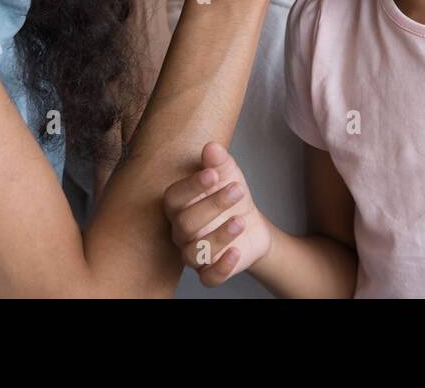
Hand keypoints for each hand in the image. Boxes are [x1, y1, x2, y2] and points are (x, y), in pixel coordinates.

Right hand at [163, 141, 271, 286]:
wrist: (250, 224)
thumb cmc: (230, 196)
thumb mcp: (229, 175)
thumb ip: (219, 162)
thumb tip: (211, 147)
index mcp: (180, 205)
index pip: (174, 198)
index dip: (191, 187)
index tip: (213, 174)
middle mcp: (181, 231)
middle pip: (185, 224)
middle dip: (212, 206)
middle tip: (237, 190)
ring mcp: (194, 254)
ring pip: (194, 253)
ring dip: (218, 237)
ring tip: (240, 221)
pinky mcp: (210, 271)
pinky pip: (208, 278)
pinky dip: (221, 268)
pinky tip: (236, 252)